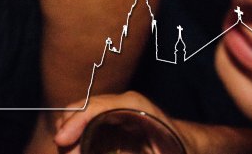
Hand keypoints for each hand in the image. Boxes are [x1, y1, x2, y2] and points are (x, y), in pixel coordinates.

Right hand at [53, 91, 171, 152]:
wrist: (190, 145)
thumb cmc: (181, 148)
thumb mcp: (167, 153)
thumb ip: (140, 153)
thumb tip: (117, 153)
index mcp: (134, 105)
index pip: (97, 106)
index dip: (76, 122)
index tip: (62, 141)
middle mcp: (121, 103)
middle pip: (83, 108)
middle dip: (67, 129)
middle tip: (63, 152)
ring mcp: (115, 110)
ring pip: (82, 115)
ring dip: (70, 134)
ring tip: (67, 152)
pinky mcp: (112, 121)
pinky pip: (87, 123)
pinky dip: (76, 136)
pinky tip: (74, 149)